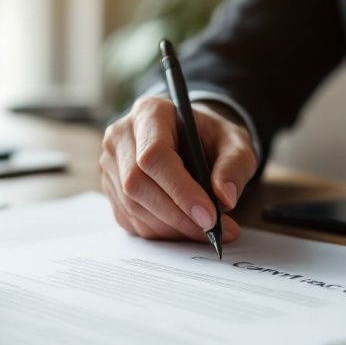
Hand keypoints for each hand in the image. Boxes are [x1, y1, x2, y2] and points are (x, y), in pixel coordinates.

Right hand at [99, 97, 256, 241]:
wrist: (189, 138)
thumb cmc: (209, 137)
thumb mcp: (235, 142)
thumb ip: (234, 165)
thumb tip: (224, 199)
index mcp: (149, 113)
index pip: (154, 155)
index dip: (180, 190)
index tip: (209, 216)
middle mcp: (120, 136)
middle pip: (136, 183)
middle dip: (177, 215)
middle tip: (212, 230)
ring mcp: (110, 164)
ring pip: (132, 206)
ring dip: (170, 227)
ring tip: (204, 230)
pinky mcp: (110, 189)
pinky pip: (130, 219)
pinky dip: (160, 231)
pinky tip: (184, 227)